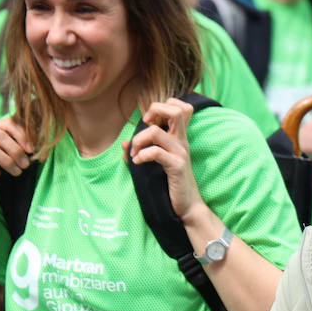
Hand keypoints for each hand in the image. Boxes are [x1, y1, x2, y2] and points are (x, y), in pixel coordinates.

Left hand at [126, 98, 202, 220]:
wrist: (188, 205)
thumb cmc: (172, 183)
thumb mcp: (157, 163)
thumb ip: (142, 150)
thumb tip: (123, 143)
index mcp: (179, 137)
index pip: (181, 107)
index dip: (163, 106)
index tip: (151, 120)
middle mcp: (182, 141)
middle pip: (175, 110)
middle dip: (154, 110)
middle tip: (145, 124)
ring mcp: (181, 152)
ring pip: (156, 132)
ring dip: (138, 140)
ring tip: (134, 153)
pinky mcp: (177, 166)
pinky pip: (155, 152)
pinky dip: (141, 155)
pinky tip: (137, 162)